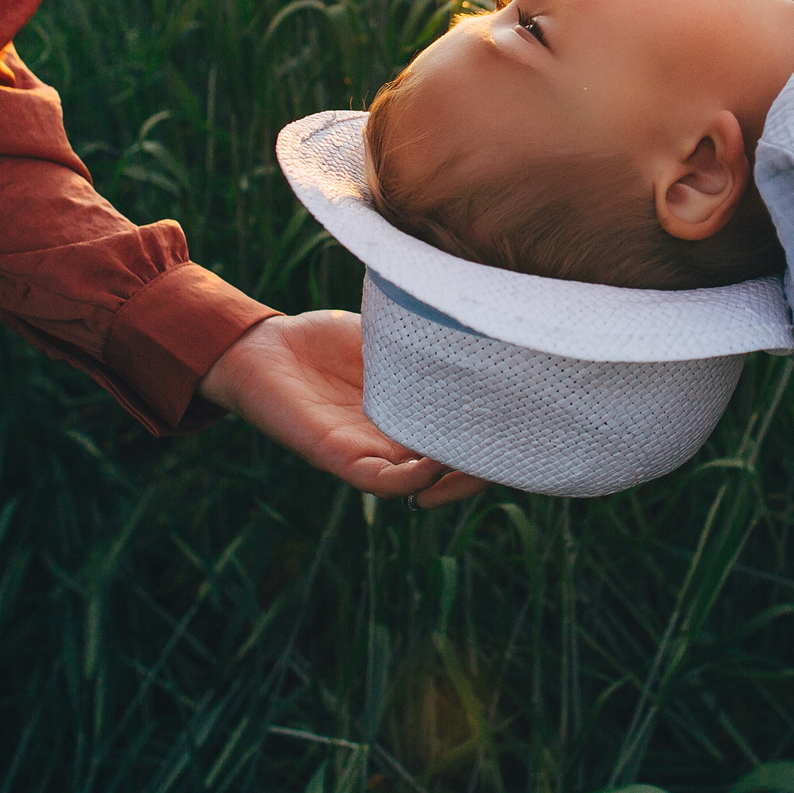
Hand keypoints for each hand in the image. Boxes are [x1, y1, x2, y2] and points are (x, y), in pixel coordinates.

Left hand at [198, 311, 490, 506]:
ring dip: (456, 471)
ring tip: (482, 447)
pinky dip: (413, 478)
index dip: (502, 434)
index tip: (530, 411)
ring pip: (426, 482)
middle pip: (457, 467)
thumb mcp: (393, 335)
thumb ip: (431, 336)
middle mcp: (399, 442)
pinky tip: (433, 458)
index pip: (470, 438)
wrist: (262, 345)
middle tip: (519, 436)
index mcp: (417, 415)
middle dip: (490, 459)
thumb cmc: (324, 340)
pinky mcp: (338, 457)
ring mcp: (370, 453)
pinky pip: (384, 482)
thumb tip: (487, 310)